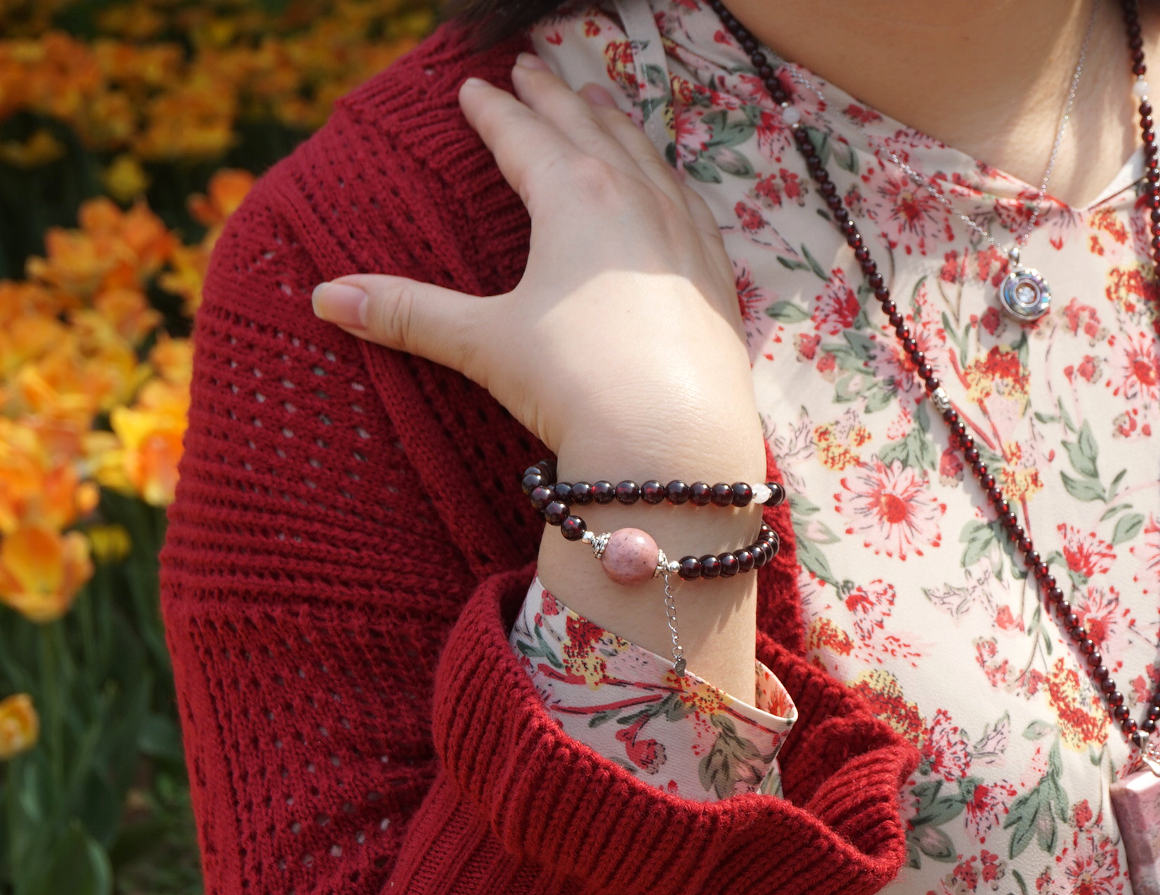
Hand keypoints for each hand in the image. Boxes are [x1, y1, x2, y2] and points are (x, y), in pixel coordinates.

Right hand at [309, 53, 759, 468]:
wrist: (672, 443)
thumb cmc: (576, 384)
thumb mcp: (485, 343)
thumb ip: (409, 313)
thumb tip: (325, 297)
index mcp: (574, 196)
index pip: (523, 137)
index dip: (493, 111)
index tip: (471, 87)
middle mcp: (635, 198)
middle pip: (587, 129)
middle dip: (554, 96)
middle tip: (531, 66)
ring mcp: (683, 234)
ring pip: (645, 156)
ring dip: (615, 124)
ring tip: (597, 104)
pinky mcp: (715, 273)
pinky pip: (687, 201)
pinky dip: (666, 176)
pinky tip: (665, 182)